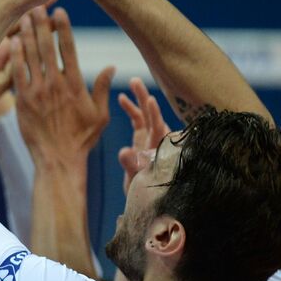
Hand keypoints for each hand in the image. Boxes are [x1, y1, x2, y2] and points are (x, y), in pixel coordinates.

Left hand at [12, 7, 115, 165]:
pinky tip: (12, 41)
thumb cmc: (81, 139)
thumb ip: (102, 88)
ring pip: (30, 56)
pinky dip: (15, 56)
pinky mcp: (22, 101)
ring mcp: (37, 92)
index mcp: (75, 85)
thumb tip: (111, 66)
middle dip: (40, 24)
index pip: (68, 50)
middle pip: (46, 47)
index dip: (63, 29)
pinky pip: (17, 73)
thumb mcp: (99, 115)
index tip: (60, 11)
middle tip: (35, 4)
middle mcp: (55, 84)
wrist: (58, 159)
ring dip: (26, 34)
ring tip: (22, 15)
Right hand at [116, 77, 170, 192]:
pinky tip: (122, 98)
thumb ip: (130, 165)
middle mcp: (156, 141)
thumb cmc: (144, 192)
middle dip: (144, 98)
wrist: (146, 198)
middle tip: (136, 82)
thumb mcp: (135, 180)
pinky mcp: (142, 138)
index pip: (158, 128)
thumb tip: (124, 150)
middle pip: (152, 115)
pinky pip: (137, 120)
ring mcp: (149, 138)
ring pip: (146, 114)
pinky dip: (130, 109)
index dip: (155, 114)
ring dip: (139, 99)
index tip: (150, 100)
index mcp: (157, 150)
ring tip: (132, 82)